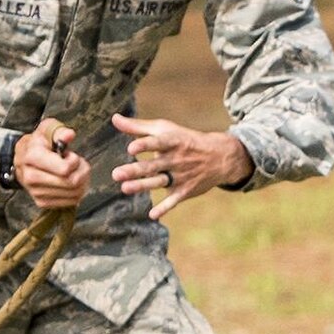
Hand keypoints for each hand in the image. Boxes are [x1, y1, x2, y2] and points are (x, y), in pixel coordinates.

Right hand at [15, 119, 90, 209]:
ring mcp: (36, 191)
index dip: (74, 161)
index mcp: (32, 157)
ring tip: (75, 172)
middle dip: (82, 171)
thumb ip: (60, 131)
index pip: (65, 169)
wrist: (22, 160)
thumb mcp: (47, 130)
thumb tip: (68, 135)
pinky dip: (77, 192)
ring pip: (74, 193)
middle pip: (71, 182)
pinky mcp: (42, 202)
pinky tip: (71, 182)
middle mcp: (31, 177)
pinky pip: (70, 202)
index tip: (70, 155)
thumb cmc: (38, 144)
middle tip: (78, 164)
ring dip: (82, 182)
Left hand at [111, 113, 253, 220]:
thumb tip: (115, 119)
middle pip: (153, 165)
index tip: (131, 149)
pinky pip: (174, 200)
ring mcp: (181, 176)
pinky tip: (153, 215)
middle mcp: (176, 159)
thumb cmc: (185, 140)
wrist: (219, 157)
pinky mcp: (185, 190)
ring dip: (143, 185)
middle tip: (116, 174)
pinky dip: (165, 207)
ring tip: (125, 188)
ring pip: (160, 181)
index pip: (157, 143)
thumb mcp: (165, 130)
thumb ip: (138, 127)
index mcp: (172, 141)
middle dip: (135, 170)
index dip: (145, 145)